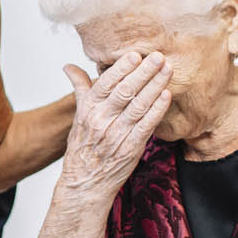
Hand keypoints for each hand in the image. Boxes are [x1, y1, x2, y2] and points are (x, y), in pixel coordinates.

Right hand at [58, 53, 170, 201]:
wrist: (85, 183)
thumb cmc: (83, 147)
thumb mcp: (79, 116)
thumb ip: (80, 88)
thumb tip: (69, 66)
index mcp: (88, 109)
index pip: (105, 83)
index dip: (122, 68)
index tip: (135, 54)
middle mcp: (101, 120)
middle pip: (125, 91)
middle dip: (143, 72)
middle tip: (159, 56)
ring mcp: (116, 135)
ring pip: (138, 106)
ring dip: (155, 86)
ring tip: (168, 70)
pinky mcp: (131, 149)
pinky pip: (146, 126)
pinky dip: (157, 110)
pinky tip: (167, 96)